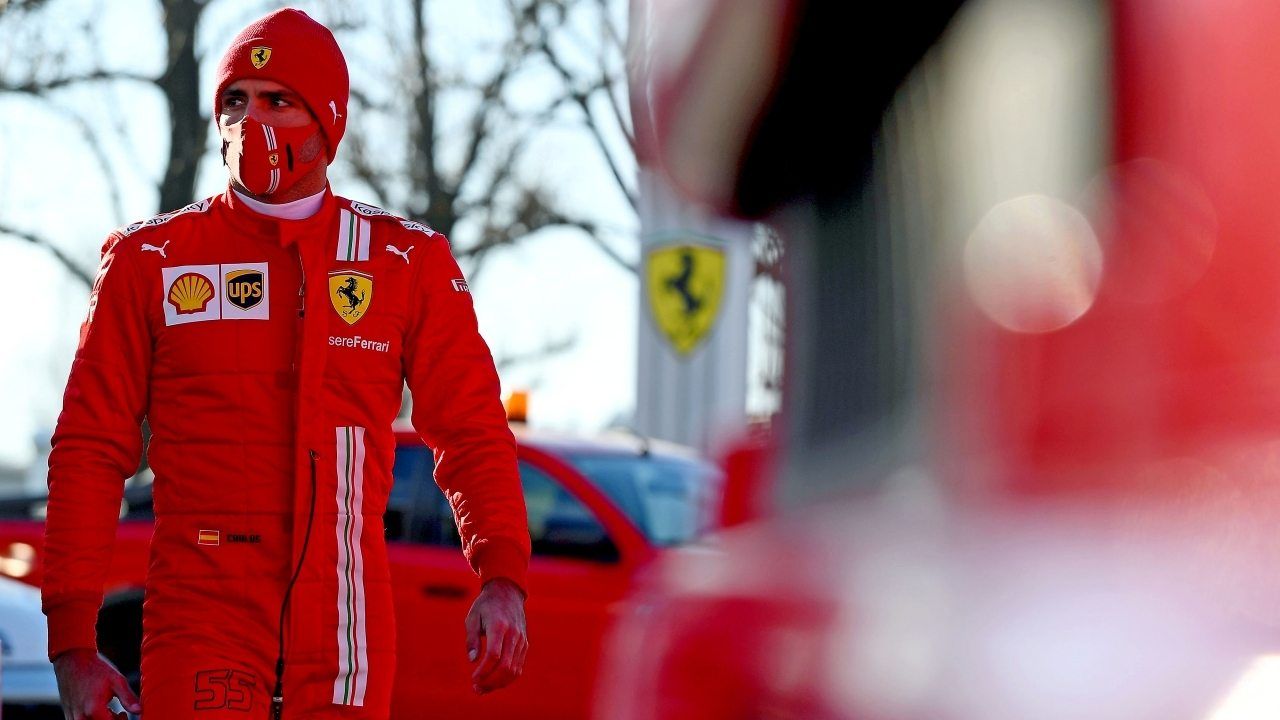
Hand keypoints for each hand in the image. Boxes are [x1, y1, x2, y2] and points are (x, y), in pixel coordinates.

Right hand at [52, 648, 140, 719]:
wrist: (72, 660)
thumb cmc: (96, 669)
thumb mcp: (116, 681)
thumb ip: (128, 698)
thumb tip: (140, 711)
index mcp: (94, 709)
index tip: (124, 714)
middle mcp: (80, 717)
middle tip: (119, 713)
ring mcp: (72, 717)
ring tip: (109, 710)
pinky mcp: (68, 715)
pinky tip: (98, 710)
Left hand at [464, 577, 527, 694]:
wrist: (508, 593)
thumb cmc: (486, 605)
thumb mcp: (473, 617)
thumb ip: (471, 639)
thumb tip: (473, 660)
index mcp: (499, 626)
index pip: (494, 655)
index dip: (484, 671)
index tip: (473, 679)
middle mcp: (513, 634)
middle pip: (505, 666)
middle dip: (490, 681)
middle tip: (477, 689)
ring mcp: (521, 640)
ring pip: (514, 669)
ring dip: (498, 683)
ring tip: (483, 688)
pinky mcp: (524, 644)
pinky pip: (518, 666)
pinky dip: (507, 678)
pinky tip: (494, 681)